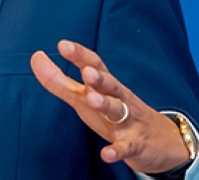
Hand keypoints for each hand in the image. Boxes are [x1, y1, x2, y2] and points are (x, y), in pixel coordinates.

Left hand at [30, 41, 188, 174]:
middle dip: (99, 78)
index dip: (80, 55)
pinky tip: (106, 154)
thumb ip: (59, 80)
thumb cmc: (115, 113)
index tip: (63, 45)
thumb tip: (36, 57)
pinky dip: (117, 150)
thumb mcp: (85, 97)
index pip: (95, 65)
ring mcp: (128, 121)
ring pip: (119, 110)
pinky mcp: (135, 145)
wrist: (162, 142)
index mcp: (106, 86)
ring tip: (92, 100)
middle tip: (87, 72)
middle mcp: (119, 99)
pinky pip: (127, 147)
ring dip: (106, 104)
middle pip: (111, 84)